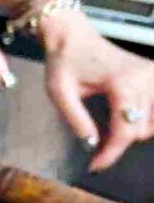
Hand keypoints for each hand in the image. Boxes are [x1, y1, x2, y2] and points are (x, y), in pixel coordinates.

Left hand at [40, 7, 153, 172]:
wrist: (73, 36)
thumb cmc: (64, 61)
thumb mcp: (58, 92)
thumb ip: (75, 119)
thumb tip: (91, 145)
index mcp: (122, 82)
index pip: (125, 130)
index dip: (111, 153)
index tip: (95, 166)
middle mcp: (144, 78)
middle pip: (140, 130)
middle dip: (118, 144)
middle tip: (96, 149)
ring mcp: (152, 75)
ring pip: (151, 123)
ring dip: (131, 133)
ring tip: (108, 133)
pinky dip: (142, 121)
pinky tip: (123, 121)